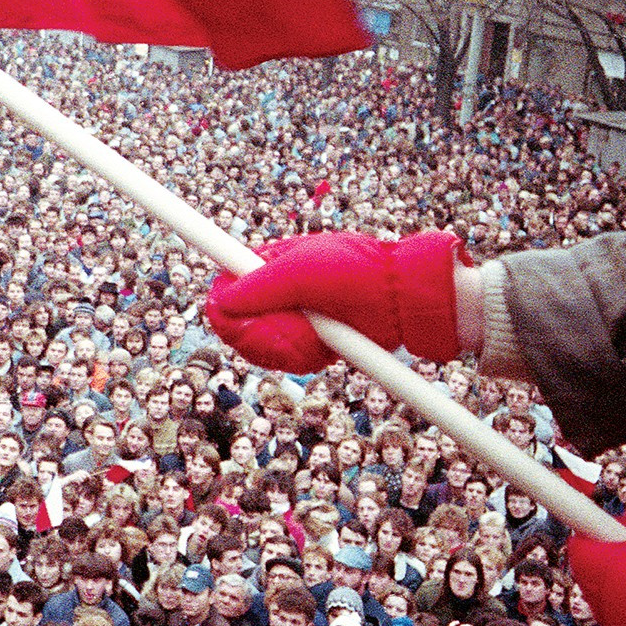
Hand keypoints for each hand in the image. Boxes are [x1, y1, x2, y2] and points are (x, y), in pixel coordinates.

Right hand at [204, 232, 465, 372]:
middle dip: (262, 335)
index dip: (224, 309)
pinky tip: (324, 349)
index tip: (233, 321)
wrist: (404, 300)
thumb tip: (221, 301)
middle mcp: (276, 293)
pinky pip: (288, 360)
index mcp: (269, 265)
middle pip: (239, 326)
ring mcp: (293, 318)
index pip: (225, 287)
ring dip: (288, 347)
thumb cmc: (357, 272)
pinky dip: (303, 358)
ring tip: (317, 338)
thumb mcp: (303, 271)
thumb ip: (261, 284)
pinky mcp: (310, 342)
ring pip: (262, 348)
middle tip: (294, 332)